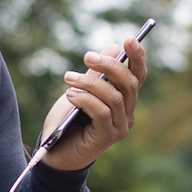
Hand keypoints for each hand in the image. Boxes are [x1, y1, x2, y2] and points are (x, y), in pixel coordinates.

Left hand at [38, 34, 147, 170]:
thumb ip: (96, 73)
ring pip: (114, 97)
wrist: (54, 152)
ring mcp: (119, 127)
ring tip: (68, 78)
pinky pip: (102, 113)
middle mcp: (127, 113)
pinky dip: (86, 100)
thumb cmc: (68, 120)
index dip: (137, 57)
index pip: (137, 75)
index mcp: (124, 99)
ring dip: (90, 83)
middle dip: (109, 66)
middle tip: (87, 56)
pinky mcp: (106, 138)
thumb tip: (114, 47)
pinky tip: (71, 95)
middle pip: (129, 84)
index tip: (130, 39)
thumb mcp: (81, 90)